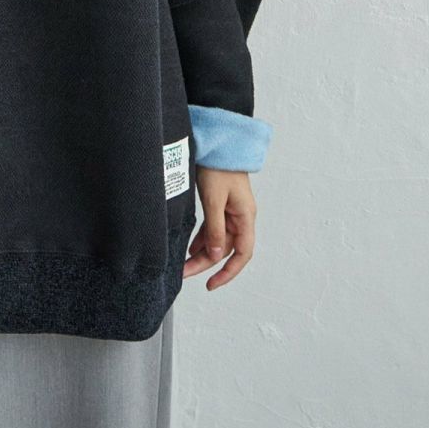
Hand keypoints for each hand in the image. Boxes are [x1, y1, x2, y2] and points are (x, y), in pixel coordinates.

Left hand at [182, 169, 256, 289]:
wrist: (219, 143)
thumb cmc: (219, 167)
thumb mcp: (214, 200)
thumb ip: (215, 229)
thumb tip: (215, 255)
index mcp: (245, 217)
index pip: (242, 254)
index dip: (228, 272)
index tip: (212, 284)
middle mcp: (241, 217)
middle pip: (225, 249)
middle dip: (206, 263)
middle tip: (185, 272)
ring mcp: (231, 211)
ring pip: (217, 240)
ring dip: (201, 252)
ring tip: (183, 263)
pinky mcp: (221, 205)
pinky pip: (213, 228)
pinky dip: (201, 238)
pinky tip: (190, 247)